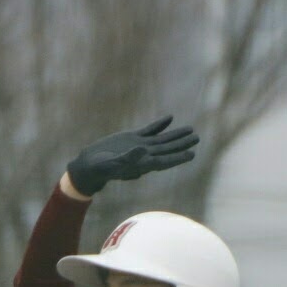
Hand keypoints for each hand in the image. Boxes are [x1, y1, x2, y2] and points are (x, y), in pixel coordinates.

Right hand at [66, 116, 198, 196]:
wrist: (90, 164)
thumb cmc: (101, 168)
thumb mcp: (114, 164)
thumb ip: (129, 158)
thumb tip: (143, 150)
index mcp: (143, 164)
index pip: (165, 160)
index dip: (178, 157)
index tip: (192, 154)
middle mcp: (144, 155)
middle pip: (167, 149)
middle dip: (182, 144)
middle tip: (196, 138)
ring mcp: (140, 145)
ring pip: (162, 139)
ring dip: (175, 135)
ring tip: (191, 130)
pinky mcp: (132, 137)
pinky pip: (150, 130)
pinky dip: (160, 125)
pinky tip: (170, 118)